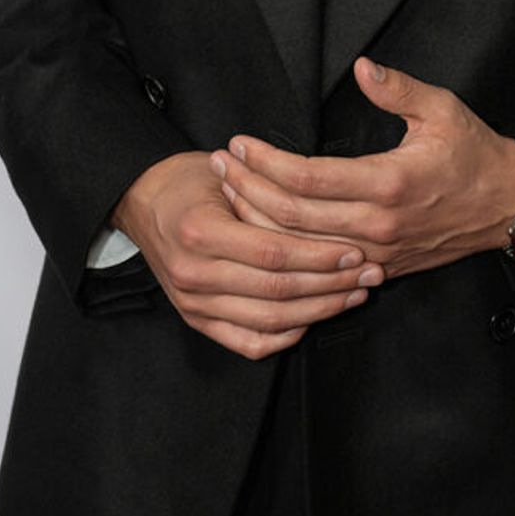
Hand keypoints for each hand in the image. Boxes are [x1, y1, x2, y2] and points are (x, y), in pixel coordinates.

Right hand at [110, 151, 383, 359]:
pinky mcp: (196, 320)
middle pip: (277, 291)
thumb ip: (268, 196)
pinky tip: (312, 320)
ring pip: (269, 320)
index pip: (273, 254)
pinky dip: (284, 336)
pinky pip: (247, 342)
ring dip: (319, 311)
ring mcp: (193, 303)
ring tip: (353, 295)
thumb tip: (330, 212)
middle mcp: (194, 273)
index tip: (356, 251)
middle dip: (331, 285)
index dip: (320, 256)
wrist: (145, 200)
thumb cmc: (192, 180)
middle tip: (369, 275)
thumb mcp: (225, 173)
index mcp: (202, 232)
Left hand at [211, 58, 514, 279]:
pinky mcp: (379, 267)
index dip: (265, 161)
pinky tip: (263, 229)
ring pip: (300, 247)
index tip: (240, 143)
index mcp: (389, 182)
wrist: (506, 206)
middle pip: (291, 217)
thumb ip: (398, 88)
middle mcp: (377, 224)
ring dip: (257, 221)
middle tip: (219, 164)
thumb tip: (362, 66)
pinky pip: (320, 264)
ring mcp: (376, 252)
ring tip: (228, 192)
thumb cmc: (474, 153)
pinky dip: (286, 248)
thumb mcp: (442, 109)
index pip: (307, 178)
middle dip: (246, 189)